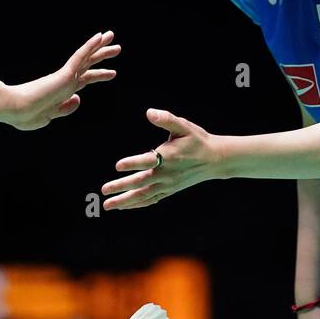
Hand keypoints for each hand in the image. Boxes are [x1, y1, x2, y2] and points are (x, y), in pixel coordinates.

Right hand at [4, 31, 119, 130]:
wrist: (15, 109)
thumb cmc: (26, 115)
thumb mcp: (49, 116)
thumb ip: (64, 108)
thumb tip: (78, 98)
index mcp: (62, 91)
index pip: (84, 79)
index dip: (98, 75)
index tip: (112, 72)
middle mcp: (65, 81)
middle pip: (88, 65)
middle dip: (102, 55)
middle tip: (116, 47)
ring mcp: (65, 76)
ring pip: (86, 57)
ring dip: (100, 47)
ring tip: (112, 36)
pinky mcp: (64, 74)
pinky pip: (80, 57)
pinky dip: (89, 46)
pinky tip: (99, 37)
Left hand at [100, 108, 223, 209]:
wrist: (215, 159)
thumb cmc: (197, 140)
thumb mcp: (184, 126)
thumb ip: (166, 119)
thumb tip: (149, 112)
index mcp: (169, 156)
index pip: (148, 161)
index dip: (133, 163)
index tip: (118, 165)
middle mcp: (167, 173)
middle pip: (141, 182)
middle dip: (121, 187)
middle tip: (104, 190)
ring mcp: (168, 184)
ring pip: (144, 195)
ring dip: (125, 201)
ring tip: (107, 205)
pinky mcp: (169, 190)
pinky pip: (151, 200)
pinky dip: (137, 204)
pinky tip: (124, 206)